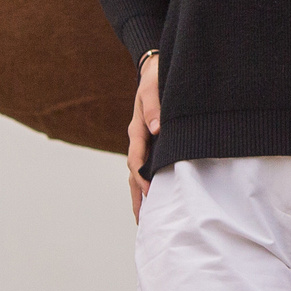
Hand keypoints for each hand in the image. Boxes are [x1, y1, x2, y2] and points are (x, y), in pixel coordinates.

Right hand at [126, 52, 160, 219]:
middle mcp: (139, 139)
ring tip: (144, 220)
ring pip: (138, 174)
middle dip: (138, 197)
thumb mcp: (153, 87)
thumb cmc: (156, 77)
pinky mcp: (152, 142)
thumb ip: (154, 106)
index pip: (137, 159)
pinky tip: (156, 196)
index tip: (150, 192)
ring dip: (141, 195)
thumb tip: (155, 129)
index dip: (142, 176)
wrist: (154, 68)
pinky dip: (148, 183)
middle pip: (133, 174)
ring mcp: (144, 142)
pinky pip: (146, 166)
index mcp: (138, 129)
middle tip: (142, 223)